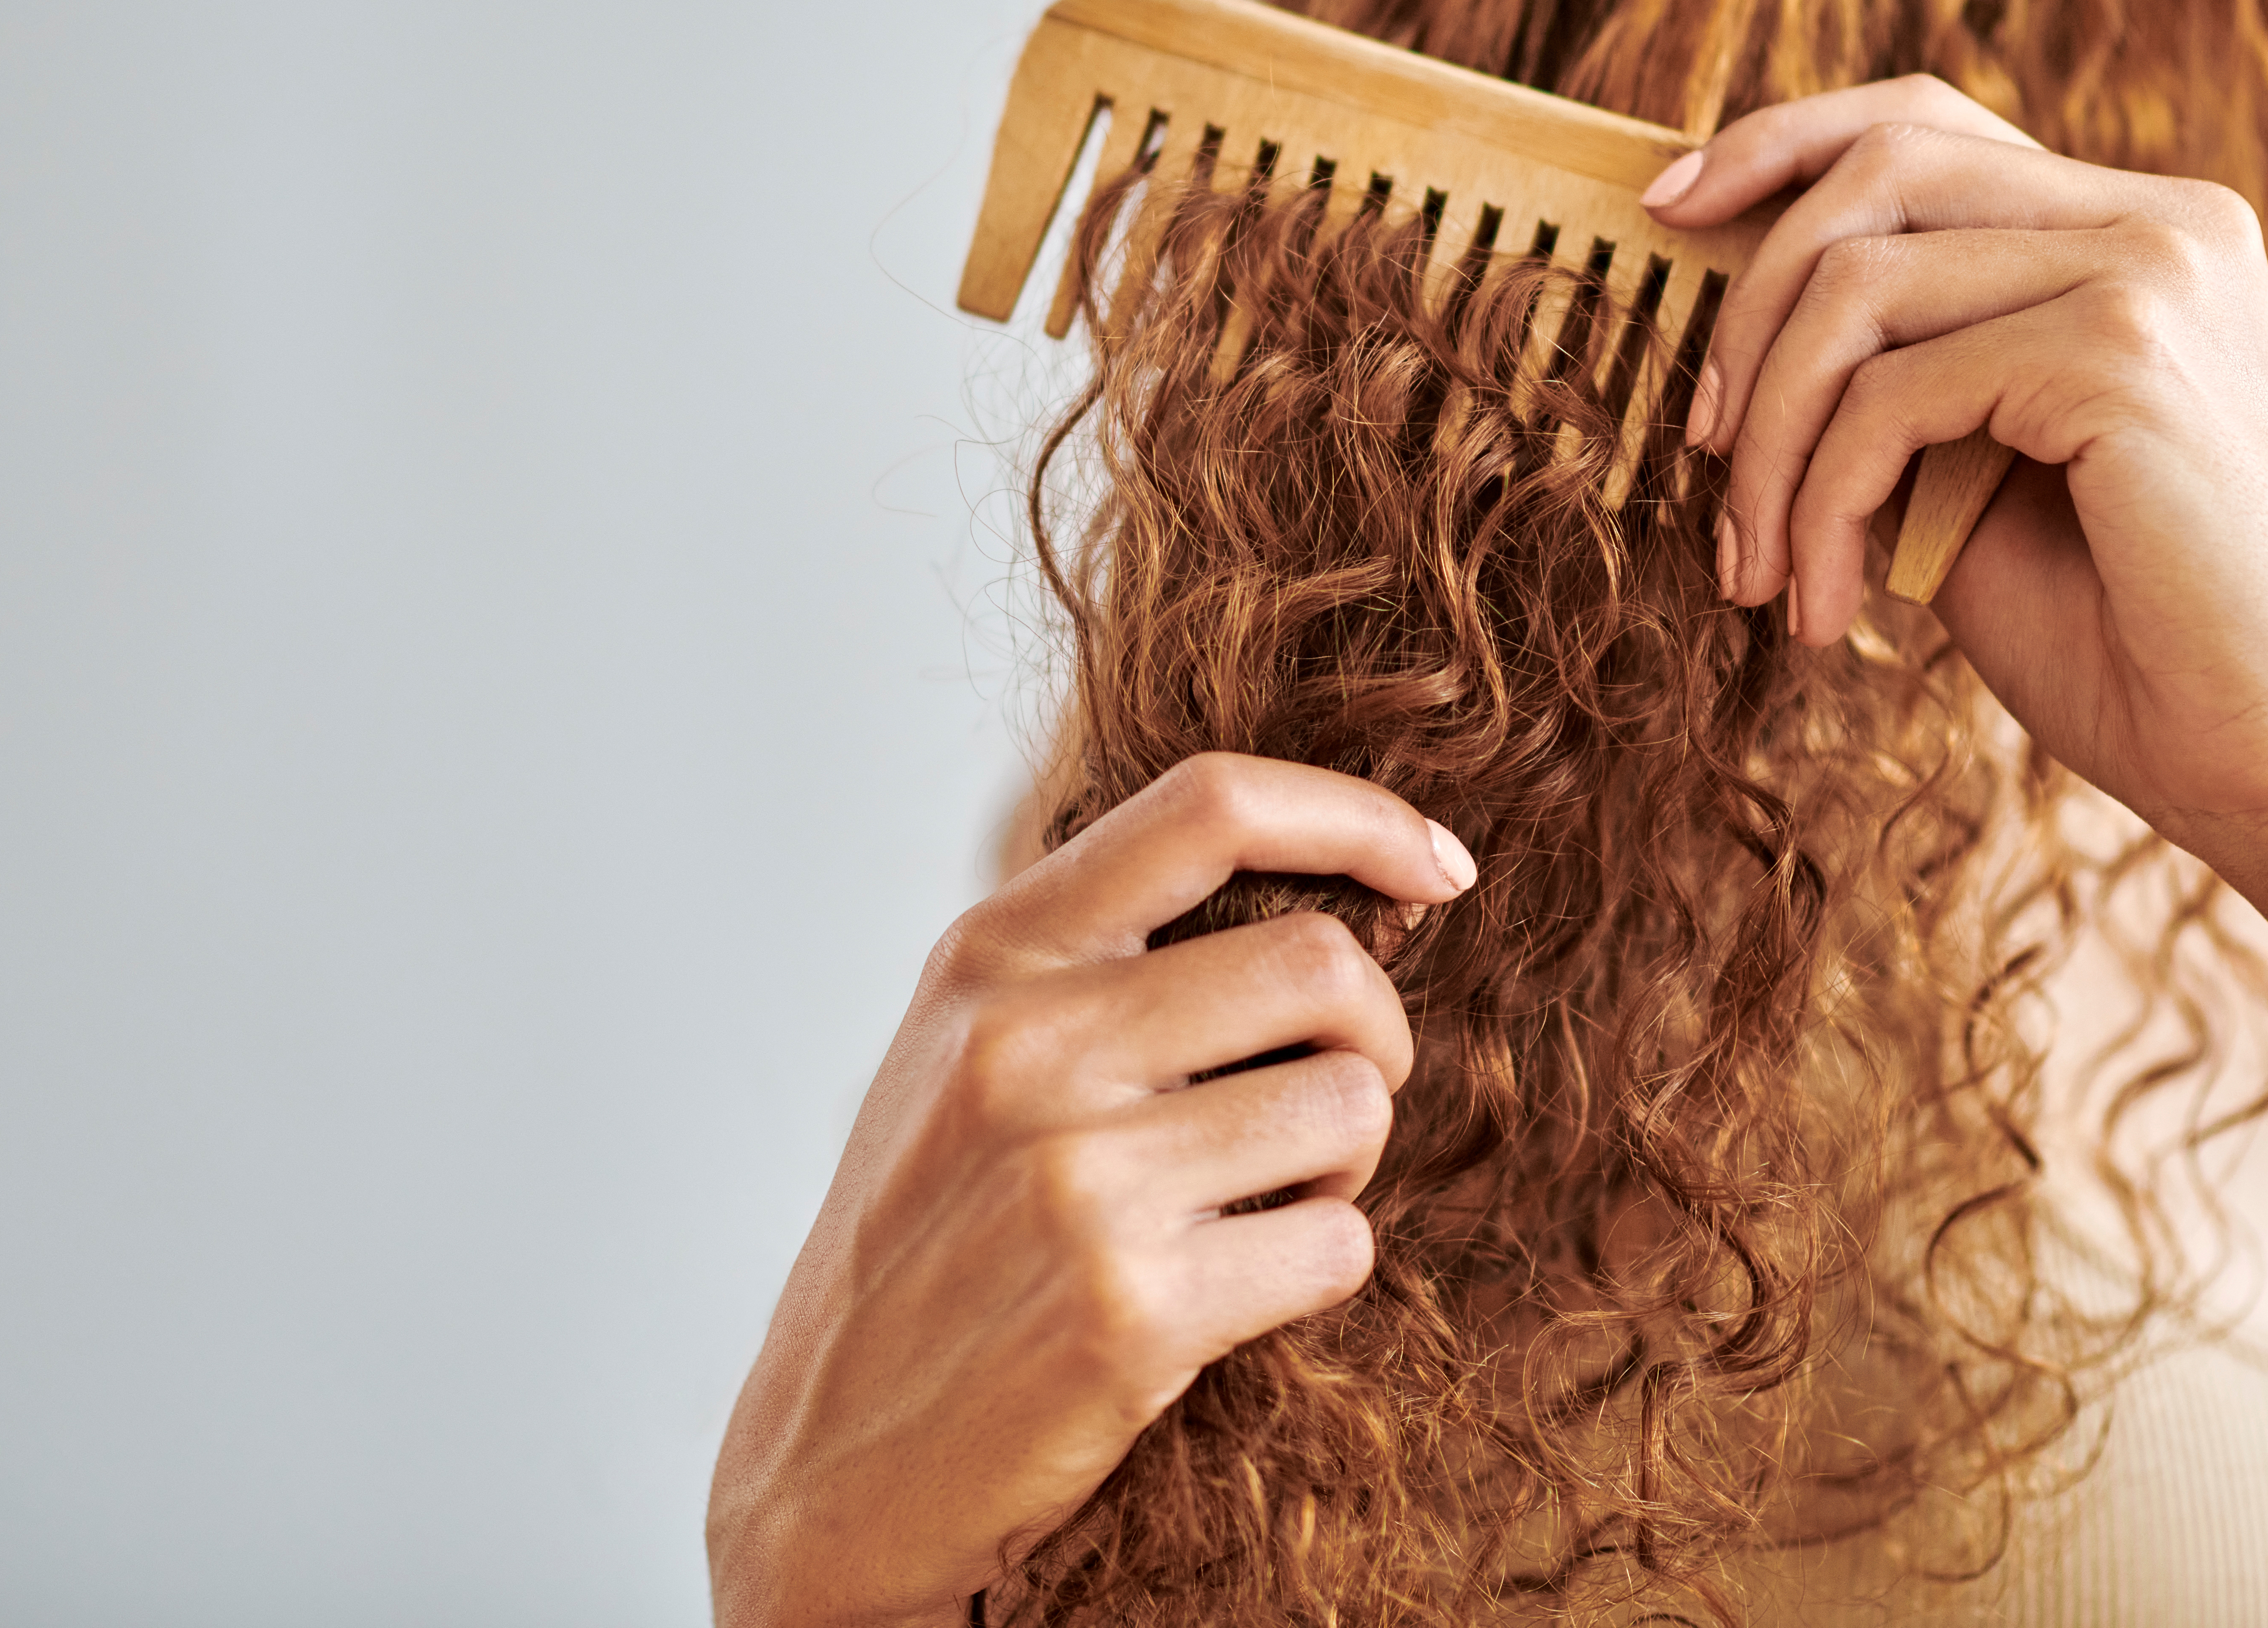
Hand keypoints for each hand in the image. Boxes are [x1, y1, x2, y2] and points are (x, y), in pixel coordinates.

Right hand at [706, 755, 1477, 1624]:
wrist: (828, 1463)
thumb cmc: (929, 1243)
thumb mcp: (966, 1051)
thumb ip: (1102, 960)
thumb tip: (1335, 891)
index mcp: (989, 957)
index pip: (1210, 804)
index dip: (1359, 817)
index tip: (1439, 868)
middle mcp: (1027, 1047)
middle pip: (1323, 963)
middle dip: (1371, 1035)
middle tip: (1320, 1100)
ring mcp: (1077, 1179)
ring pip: (1351, 1104)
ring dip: (1342, 1164)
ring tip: (1253, 1206)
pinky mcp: (1131, 1311)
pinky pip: (1339, 1243)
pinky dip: (1318, 1267)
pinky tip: (1229, 1291)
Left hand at [1643, 76, 2267, 865]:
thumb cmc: (2127, 639)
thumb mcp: (1975, 482)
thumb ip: (1893, 382)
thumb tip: (1740, 334)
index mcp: (2144, 231)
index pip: (1925, 124)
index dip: (1780, 145)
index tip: (1666, 210)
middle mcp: (2164, 221)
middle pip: (1876, 174)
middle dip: (1745, 313)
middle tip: (1705, 456)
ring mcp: (2153, 274)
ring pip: (1856, 289)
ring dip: (1771, 446)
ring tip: (1758, 570)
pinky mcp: (2123, 355)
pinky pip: (1888, 400)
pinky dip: (1823, 508)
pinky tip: (1830, 612)